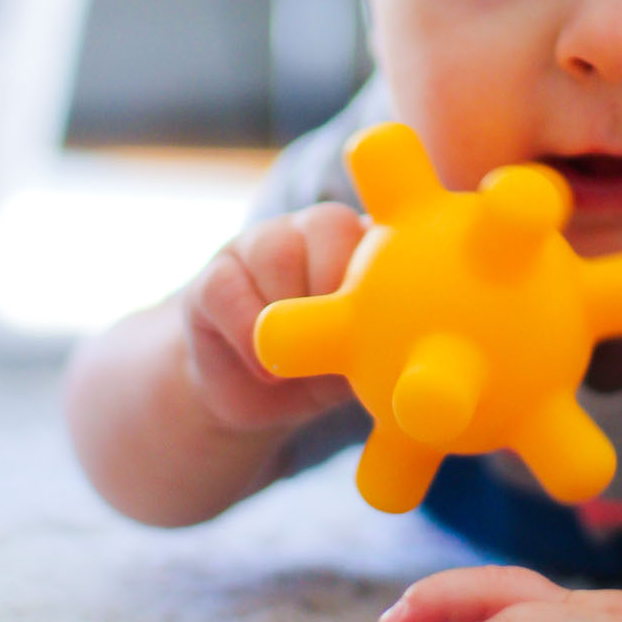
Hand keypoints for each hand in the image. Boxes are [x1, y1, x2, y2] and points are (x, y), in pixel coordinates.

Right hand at [182, 202, 366, 432]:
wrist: (254, 397)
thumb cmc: (321, 372)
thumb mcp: (361, 363)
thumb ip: (384, 345)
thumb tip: (408, 356)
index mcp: (362, 245)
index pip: (380, 227)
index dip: (382, 269)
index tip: (381, 318)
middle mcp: (312, 232)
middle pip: (328, 224)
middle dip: (335, 287)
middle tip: (335, 340)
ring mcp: (259, 246)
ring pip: (277, 252)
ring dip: (291, 312)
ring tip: (300, 361)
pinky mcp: (214, 277)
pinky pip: (227, 287)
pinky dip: (249, 332)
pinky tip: (266, 368)